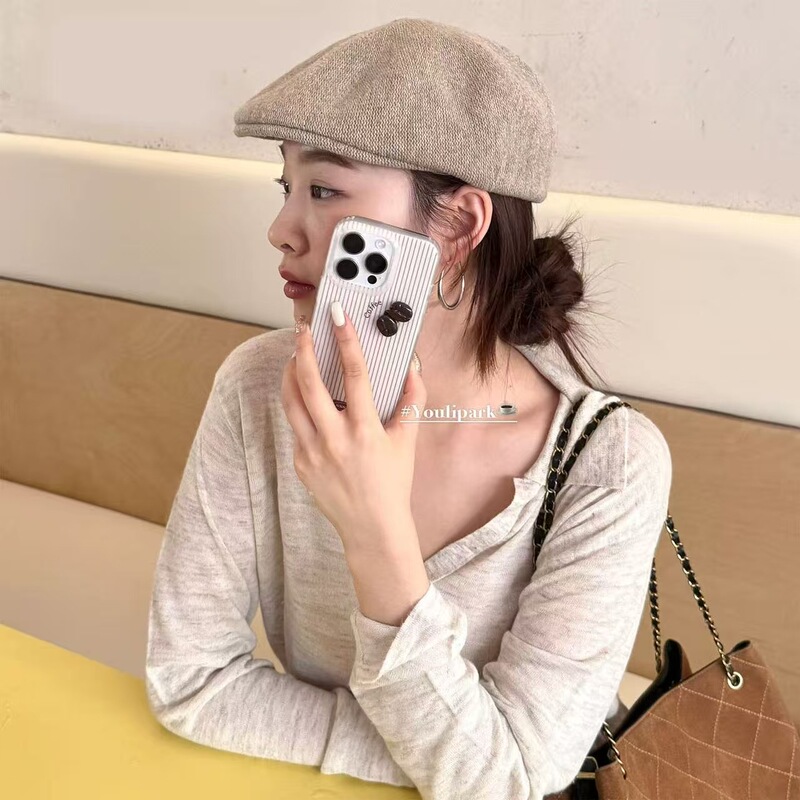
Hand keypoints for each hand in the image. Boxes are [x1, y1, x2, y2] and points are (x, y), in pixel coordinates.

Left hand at [281, 303, 425, 556]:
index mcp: (364, 431)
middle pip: (309, 383)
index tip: (337, 317)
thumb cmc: (393, 485)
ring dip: (290, 375)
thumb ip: (412, 403)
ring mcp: (312, 452)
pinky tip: (306, 399)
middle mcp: (334, 439)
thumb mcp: (407, 442)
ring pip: (291, 402)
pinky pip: (295, 426)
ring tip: (294, 358)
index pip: (354, 375)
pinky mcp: (300, 464)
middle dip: (303, 350)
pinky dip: (298, 407)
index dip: (345, 341)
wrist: (372, 529)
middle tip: (303, 331)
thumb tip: (413, 372)